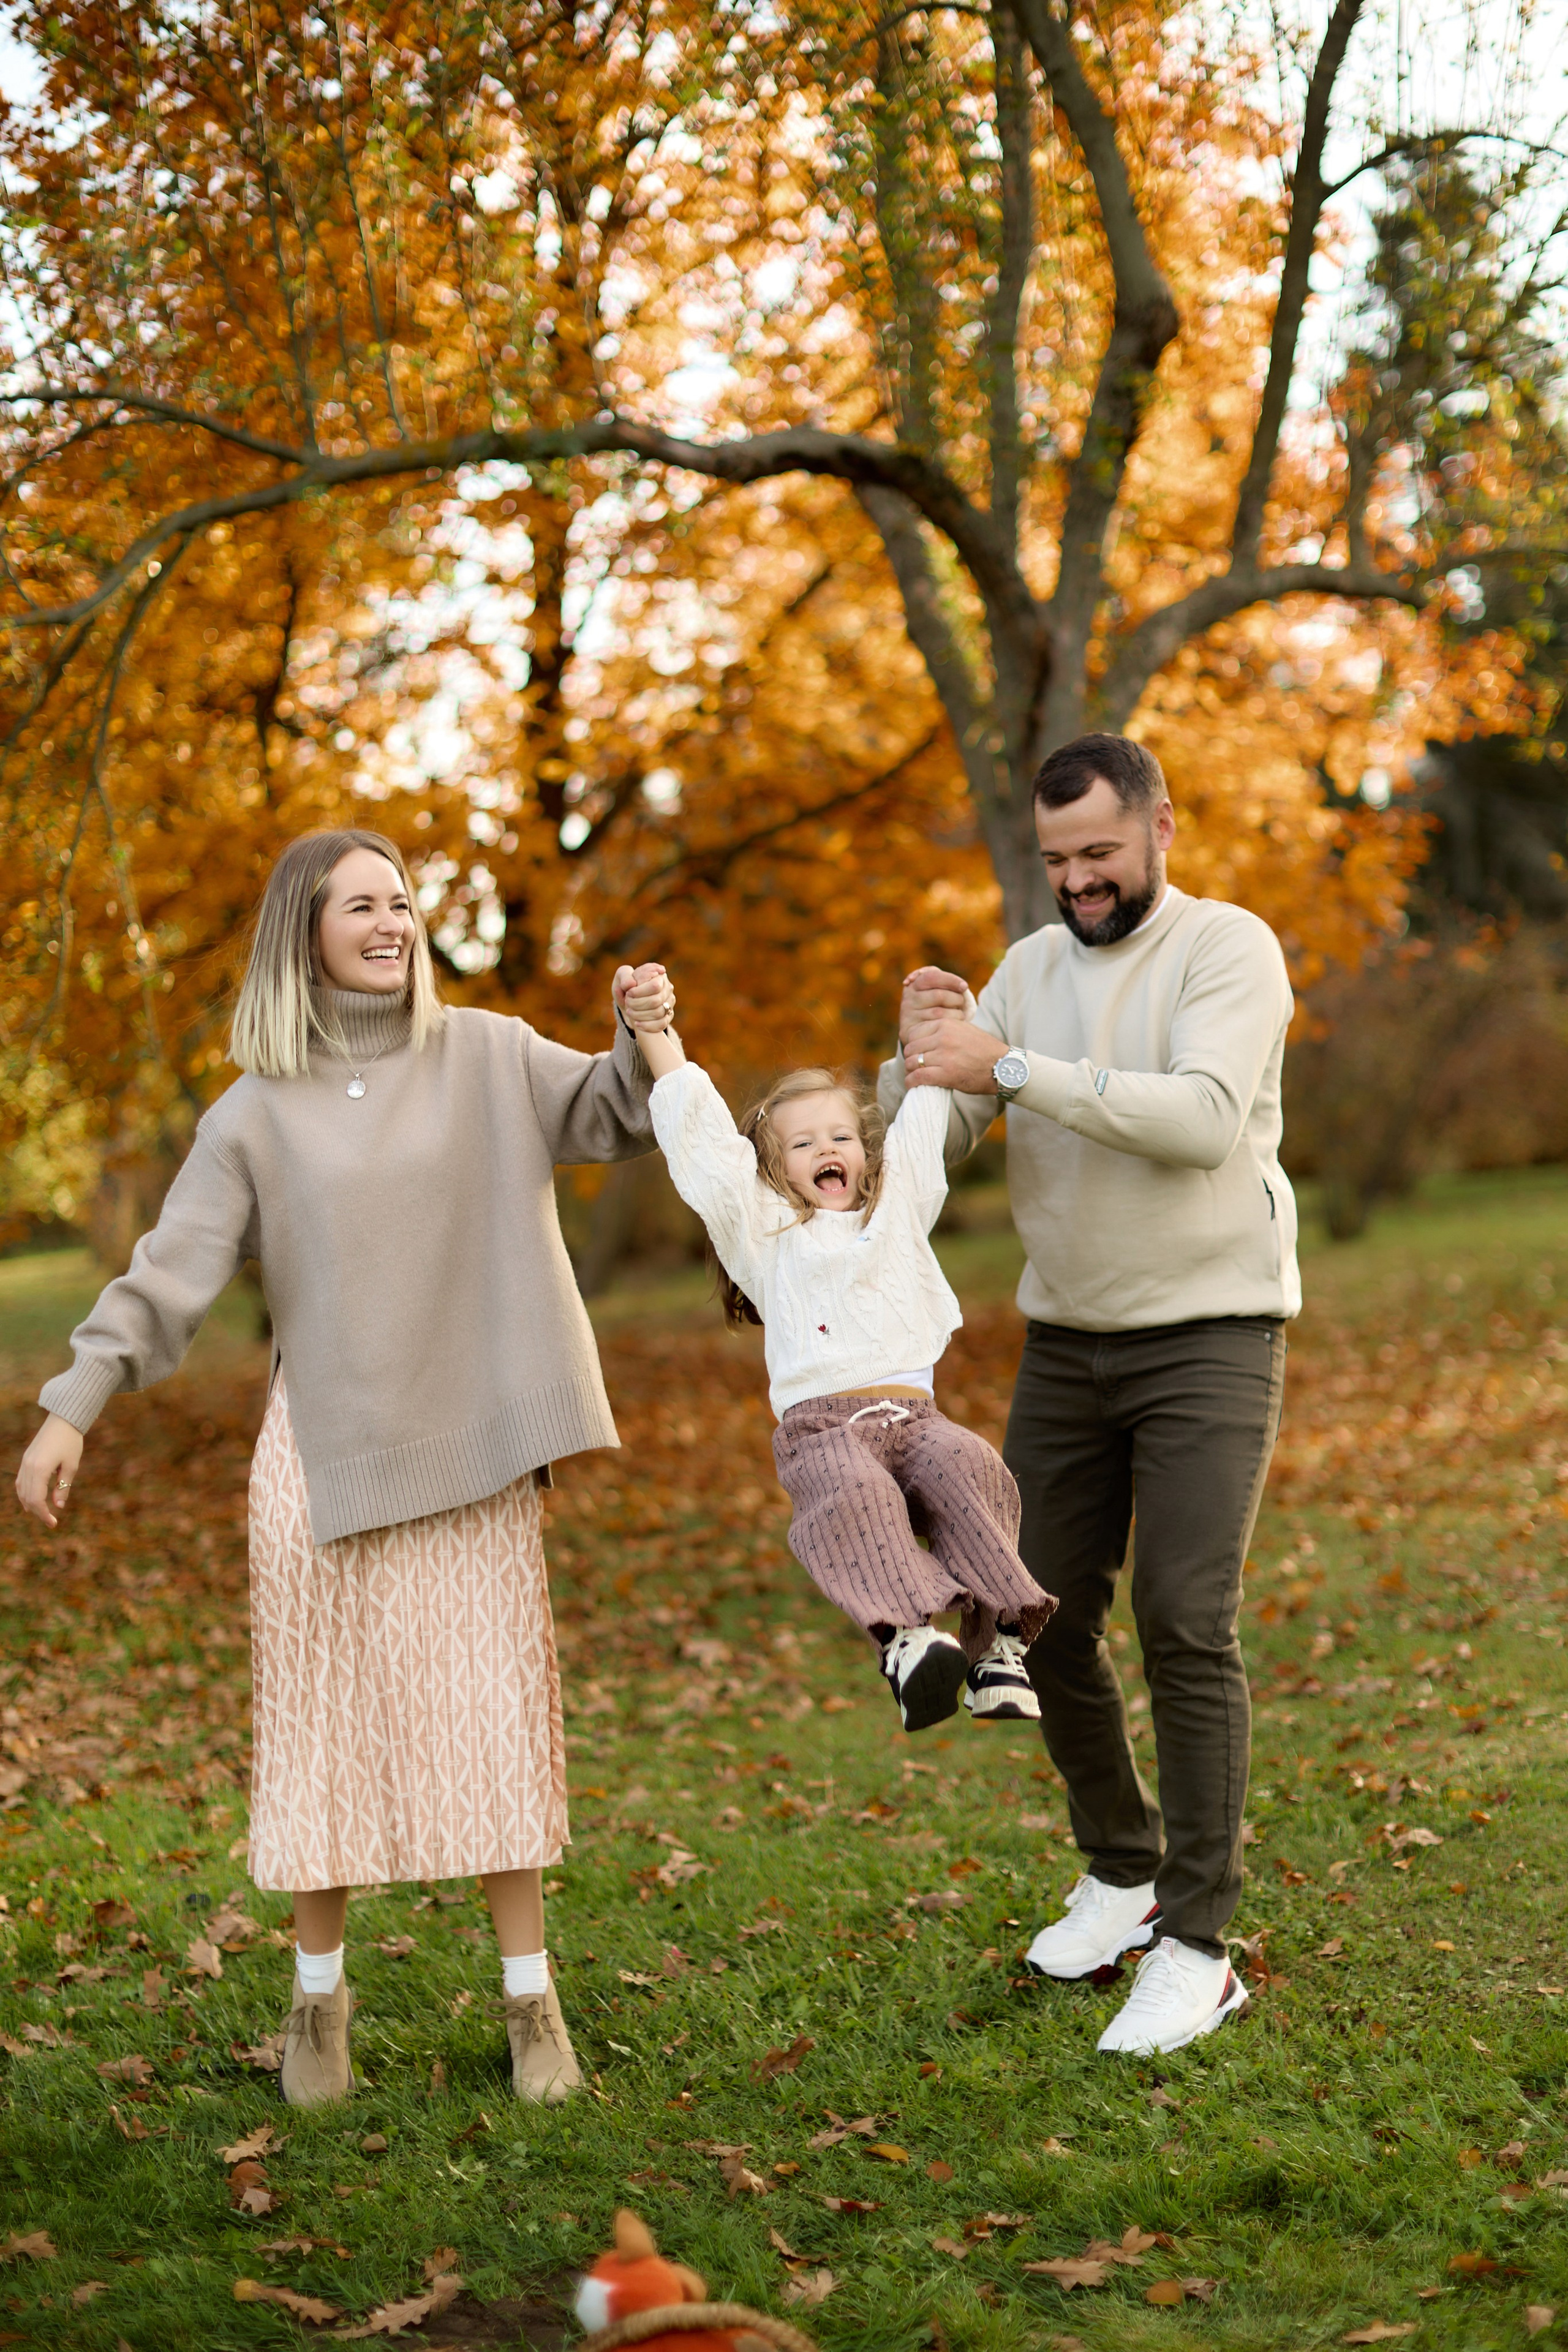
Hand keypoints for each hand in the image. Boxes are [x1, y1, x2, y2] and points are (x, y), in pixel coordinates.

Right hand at [16, 1413, 84, 1529]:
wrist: (63, 1420)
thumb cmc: (71, 1442)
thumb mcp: (71, 1466)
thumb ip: (63, 1487)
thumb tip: (58, 1506)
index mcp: (40, 1469)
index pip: (36, 1500)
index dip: (44, 1514)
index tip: (54, 1523)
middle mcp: (28, 1466)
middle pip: (28, 1497)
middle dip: (38, 1512)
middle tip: (51, 1522)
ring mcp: (25, 1462)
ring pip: (21, 1490)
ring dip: (29, 1503)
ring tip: (41, 1513)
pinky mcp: (26, 1459)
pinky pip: (21, 1481)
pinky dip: (25, 1493)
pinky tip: (31, 1500)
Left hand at [612, 962, 675, 1032]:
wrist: (630, 998)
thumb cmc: (627, 984)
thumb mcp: (623, 976)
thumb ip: (625, 977)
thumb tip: (630, 984)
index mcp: (659, 976)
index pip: (655, 986)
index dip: (640, 992)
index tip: (628, 993)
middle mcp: (668, 988)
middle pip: (656, 1001)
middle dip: (638, 1004)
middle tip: (627, 1003)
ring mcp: (669, 1002)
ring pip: (659, 1013)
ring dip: (641, 1015)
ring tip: (629, 1012)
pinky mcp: (668, 1015)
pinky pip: (661, 1024)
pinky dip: (647, 1026)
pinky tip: (637, 1024)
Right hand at [898, 965, 968, 1050]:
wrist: (924, 1028)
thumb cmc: (939, 1004)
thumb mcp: (940, 988)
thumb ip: (947, 981)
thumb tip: (963, 986)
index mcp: (915, 983)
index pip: (932, 977)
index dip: (950, 980)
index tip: (964, 986)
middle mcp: (908, 998)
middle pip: (938, 995)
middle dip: (956, 998)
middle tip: (961, 1003)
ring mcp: (908, 1015)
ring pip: (939, 1013)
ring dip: (956, 1013)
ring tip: (959, 1014)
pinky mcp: (911, 1030)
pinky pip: (936, 1027)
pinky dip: (949, 1025)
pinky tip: (952, 1024)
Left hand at [904, 1017, 1011, 1092]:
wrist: (1003, 1066)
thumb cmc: (984, 1050)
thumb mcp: (964, 1029)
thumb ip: (944, 1030)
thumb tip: (924, 1036)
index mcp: (946, 1024)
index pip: (914, 1032)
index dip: (912, 1044)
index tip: (916, 1053)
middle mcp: (943, 1037)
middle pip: (910, 1048)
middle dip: (910, 1058)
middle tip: (915, 1067)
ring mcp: (944, 1055)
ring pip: (911, 1062)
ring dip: (910, 1071)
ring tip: (915, 1076)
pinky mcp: (945, 1074)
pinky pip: (918, 1077)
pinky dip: (911, 1082)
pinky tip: (913, 1085)